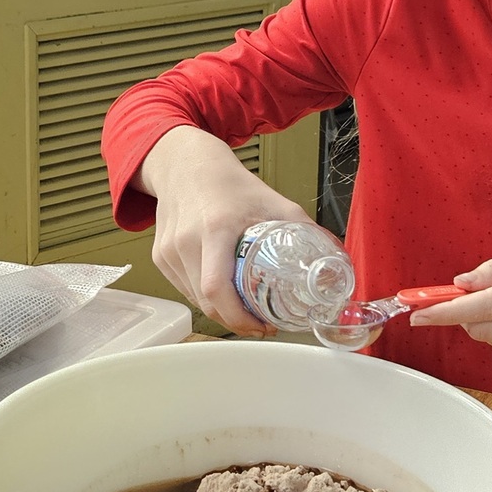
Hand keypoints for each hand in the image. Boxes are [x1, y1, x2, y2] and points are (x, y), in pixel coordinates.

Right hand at [135, 125, 309, 334]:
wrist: (187, 165)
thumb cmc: (230, 183)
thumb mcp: (272, 200)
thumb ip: (302, 228)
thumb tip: (332, 259)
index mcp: (215, 228)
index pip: (216, 286)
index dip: (238, 316)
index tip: (262, 324)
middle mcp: (186, 241)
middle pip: (206, 301)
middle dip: (235, 321)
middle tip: (262, 325)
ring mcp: (168, 251)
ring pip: (194, 299)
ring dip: (220, 312)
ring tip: (246, 314)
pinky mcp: (160, 257)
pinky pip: (184, 289)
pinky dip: (204, 299)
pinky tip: (224, 297)